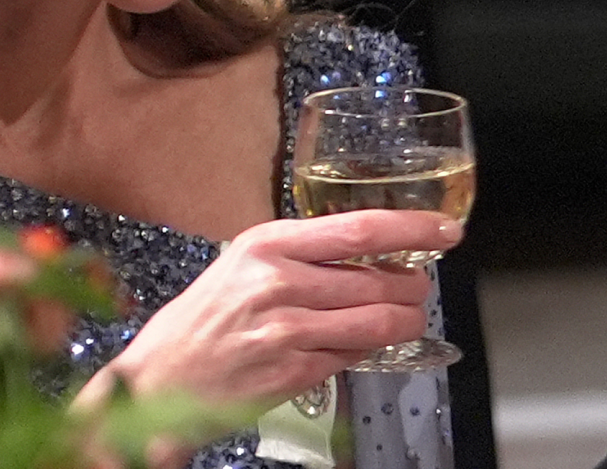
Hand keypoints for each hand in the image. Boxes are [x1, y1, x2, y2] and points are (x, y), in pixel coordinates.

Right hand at [79, 210, 460, 409]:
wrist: (160, 379)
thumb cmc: (205, 317)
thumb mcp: (244, 263)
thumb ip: (302, 252)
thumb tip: (369, 246)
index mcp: (268, 244)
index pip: (360, 229)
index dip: (413, 229)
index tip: (446, 230)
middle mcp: (279, 282)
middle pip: (379, 279)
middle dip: (413, 285)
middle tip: (418, 285)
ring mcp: (288, 330)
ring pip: (378, 321)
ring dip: (404, 320)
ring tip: (404, 317)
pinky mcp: (294, 372)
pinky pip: (354, 356)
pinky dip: (367, 350)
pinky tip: (360, 344)